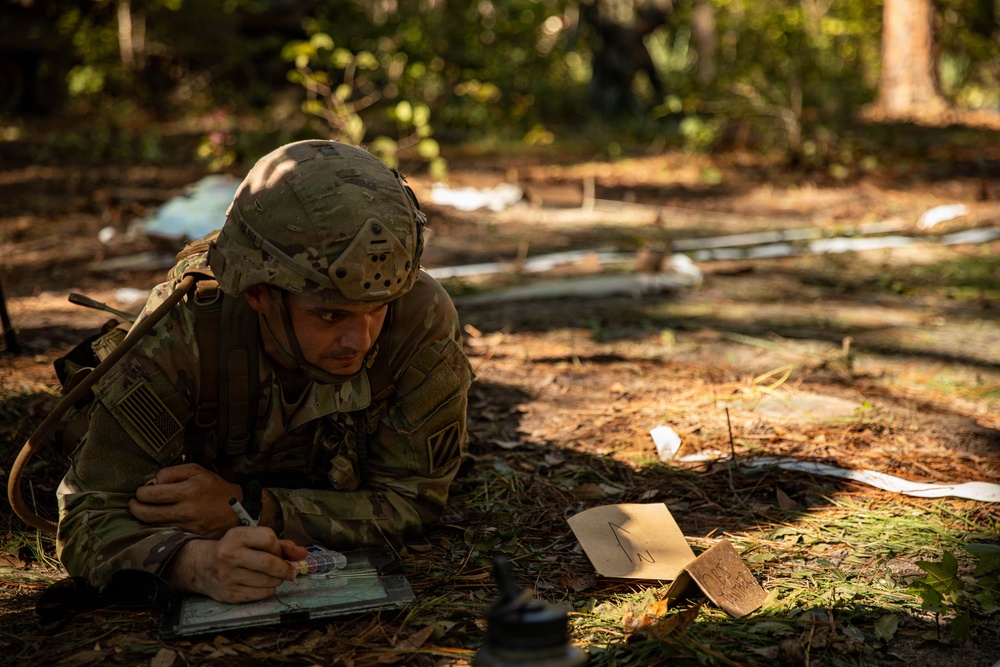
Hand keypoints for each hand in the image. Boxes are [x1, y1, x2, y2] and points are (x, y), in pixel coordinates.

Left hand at [130, 463, 241, 536]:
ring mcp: (188, 527)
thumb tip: (152, 482)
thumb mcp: (197, 471)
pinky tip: (156, 521)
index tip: (139, 492)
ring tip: (142, 511)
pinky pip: (166, 533)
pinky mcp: (190, 537)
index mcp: (189, 491)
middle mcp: (187, 511)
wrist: (237, 510)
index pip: (153, 494)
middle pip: (149, 514)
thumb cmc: (215, 487)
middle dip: (135, 508)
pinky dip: (157, 527)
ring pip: (155, 526)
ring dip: (144, 519)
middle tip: (133, 504)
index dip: (141, 493)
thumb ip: (173, 472)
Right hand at [165, 528, 308, 602]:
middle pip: (269, 563)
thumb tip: (303, 553)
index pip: (269, 539)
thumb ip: (280, 545)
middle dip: (286, 569)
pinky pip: (260, 594)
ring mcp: (227, 576)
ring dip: (278, 580)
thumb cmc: (235, 550)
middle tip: (291, 572)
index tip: (279, 553)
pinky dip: (269, 590)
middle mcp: (229, 555)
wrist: (202, 566)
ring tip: (276, 577)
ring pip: (267, 581)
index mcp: (236, 536)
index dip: (279, 547)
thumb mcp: (253, 540)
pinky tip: (265, 585)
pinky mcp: (229, 594)